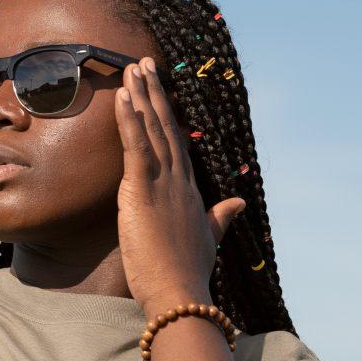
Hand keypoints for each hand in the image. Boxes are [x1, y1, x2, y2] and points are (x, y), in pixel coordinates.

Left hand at [114, 57, 244, 315]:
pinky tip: (123, 96)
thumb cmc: (186, 274)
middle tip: (145, 64)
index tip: (158, 91)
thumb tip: (238, 204)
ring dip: (142, 96)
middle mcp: (178, 181)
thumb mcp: (206, 240)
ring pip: (152, 130)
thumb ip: (220, 219)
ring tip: (134, 68)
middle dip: (155, 94)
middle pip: (166, 127)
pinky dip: (129, 121)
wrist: (179, 296)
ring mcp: (163, 184)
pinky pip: (136, 148)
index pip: (176, 144)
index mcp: (187, 191)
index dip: (166, 116)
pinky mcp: (143, 192)